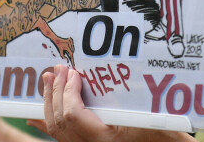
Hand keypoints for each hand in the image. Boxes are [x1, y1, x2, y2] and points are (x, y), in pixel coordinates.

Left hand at [28, 65, 193, 141]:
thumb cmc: (167, 137)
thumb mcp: (153, 116)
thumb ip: (132, 100)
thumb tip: (112, 79)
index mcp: (105, 139)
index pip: (73, 115)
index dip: (68, 91)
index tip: (72, 72)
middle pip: (60, 121)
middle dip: (55, 92)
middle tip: (57, 69)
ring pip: (57, 130)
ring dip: (50, 103)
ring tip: (48, 81)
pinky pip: (61, 139)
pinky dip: (47, 125)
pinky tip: (35, 118)